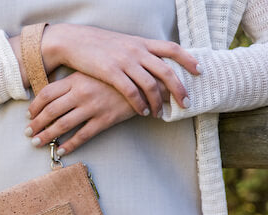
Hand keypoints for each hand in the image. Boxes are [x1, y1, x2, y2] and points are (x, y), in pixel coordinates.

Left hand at [25, 71, 136, 154]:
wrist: (144, 81)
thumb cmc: (114, 77)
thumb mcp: (91, 73)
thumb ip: (72, 82)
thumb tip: (51, 96)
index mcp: (76, 79)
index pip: (47, 94)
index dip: (34, 107)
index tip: (28, 115)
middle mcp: (81, 93)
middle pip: (51, 111)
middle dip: (36, 124)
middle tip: (28, 133)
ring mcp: (93, 107)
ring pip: (63, 125)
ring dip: (47, 136)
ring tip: (37, 143)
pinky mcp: (105, 120)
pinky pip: (82, 135)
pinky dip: (69, 145)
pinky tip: (61, 150)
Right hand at [40, 23, 200, 116]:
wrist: (74, 41)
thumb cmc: (97, 45)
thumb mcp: (122, 43)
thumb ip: (138, 52)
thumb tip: (150, 62)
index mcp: (141, 42)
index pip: (171, 48)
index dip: (188, 59)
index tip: (199, 70)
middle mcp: (137, 50)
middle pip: (166, 70)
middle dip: (179, 87)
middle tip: (186, 102)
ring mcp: (125, 61)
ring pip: (150, 84)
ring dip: (158, 101)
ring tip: (160, 113)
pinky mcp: (111, 72)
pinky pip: (131, 91)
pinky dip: (139, 104)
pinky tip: (142, 112)